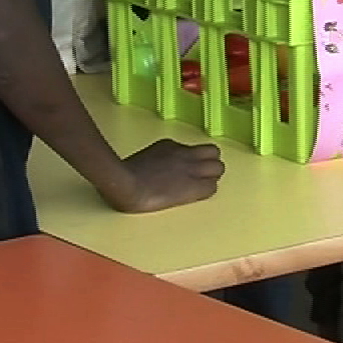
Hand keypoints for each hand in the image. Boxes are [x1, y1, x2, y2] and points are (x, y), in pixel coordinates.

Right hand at [104, 139, 224, 212]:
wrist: (126, 183)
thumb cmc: (123, 175)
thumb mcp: (140, 159)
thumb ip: (153, 161)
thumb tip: (151, 171)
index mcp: (169, 145)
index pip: (194, 149)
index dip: (194, 160)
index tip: (186, 168)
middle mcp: (184, 153)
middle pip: (213, 152)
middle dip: (210, 164)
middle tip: (202, 176)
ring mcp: (190, 169)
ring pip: (219, 168)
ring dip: (213, 177)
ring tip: (202, 186)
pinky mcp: (192, 186)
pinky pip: (212, 188)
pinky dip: (207, 192)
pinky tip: (196, 197)